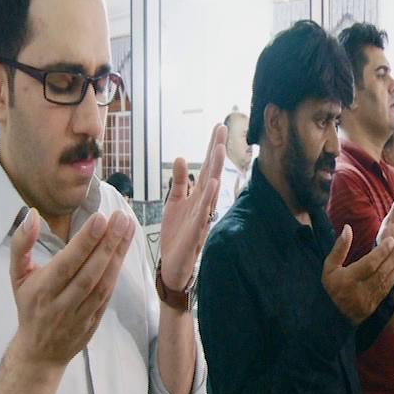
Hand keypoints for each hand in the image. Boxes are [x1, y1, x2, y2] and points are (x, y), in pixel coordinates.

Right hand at [9, 207, 135, 366]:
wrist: (39, 351)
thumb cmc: (29, 305)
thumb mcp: (17, 275)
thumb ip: (21, 244)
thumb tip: (31, 215)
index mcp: (41, 290)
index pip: (67, 263)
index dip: (85, 242)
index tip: (101, 218)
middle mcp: (61, 303)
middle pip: (89, 272)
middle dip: (107, 243)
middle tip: (121, 218)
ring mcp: (80, 314)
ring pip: (102, 284)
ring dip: (117, 255)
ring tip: (127, 228)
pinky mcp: (94, 321)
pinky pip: (108, 295)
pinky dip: (117, 272)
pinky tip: (124, 251)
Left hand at [160, 123, 226, 290]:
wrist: (172, 265)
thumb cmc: (176, 234)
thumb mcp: (174, 203)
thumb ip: (178, 182)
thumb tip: (180, 157)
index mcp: (198, 196)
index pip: (206, 168)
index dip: (212, 148)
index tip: (218, 127)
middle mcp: (204, 204)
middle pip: (212, 174)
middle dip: (216, 152)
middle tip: (222, 129)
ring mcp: (202, 218)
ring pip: (211, 192)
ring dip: (216, 171)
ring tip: (219, 150)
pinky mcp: (196, 233)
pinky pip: (203, 214)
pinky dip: (208, 200)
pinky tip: (214, 185)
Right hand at [322, 225, 393, 324]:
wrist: (332, 316)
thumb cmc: (331, 288)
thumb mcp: (329, 267)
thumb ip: (339, 248)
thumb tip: (347, 228)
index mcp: (348, 280)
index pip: (369, 264)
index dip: (381, 252)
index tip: (390, 240)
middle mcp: (360, 290)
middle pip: (381, 271)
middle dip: (393, 256)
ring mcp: (369, 299)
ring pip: (387, 280)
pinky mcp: (375, 304)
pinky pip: (388, 288)